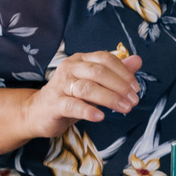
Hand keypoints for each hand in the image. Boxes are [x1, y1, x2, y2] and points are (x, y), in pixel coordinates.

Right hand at [14, 50, 142, 143]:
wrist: (38, 112)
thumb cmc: (70, 96)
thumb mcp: (94, 83)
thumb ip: (115, 72)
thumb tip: (137, 60)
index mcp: (80, 60)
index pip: (105, 58)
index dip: (123, 72)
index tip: (136, 88)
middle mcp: (70, 68)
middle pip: (98, 72)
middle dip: (120, 86)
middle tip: (134, 101)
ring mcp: (61, 85)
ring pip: (88, 88)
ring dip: (110, 98)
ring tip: (125, 108)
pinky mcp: (54, 103)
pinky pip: (73, 105)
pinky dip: (88, 110)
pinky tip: (100, 116)